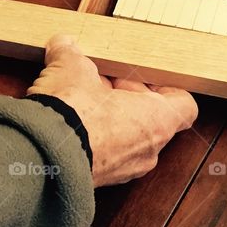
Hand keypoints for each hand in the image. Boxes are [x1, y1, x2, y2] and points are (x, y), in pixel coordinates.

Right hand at [28, 34, 197, 186]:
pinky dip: (92, 140)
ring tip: (80, 101)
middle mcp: (147, 150)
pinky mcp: (99, 181)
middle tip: (101, 81)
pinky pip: (105, 155)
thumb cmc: (72, 115)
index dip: (165, 86)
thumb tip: (63, 45)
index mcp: (155, 120)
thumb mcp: (71, 68)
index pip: (183, 105)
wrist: (42, 156)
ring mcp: (124, 170)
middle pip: (151, 119)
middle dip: (126, 97)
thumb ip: (71, 53)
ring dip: (108, 119)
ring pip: (127, 139)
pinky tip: (67, 123)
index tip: (143, 75)